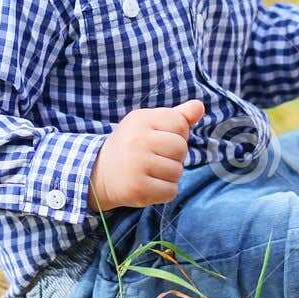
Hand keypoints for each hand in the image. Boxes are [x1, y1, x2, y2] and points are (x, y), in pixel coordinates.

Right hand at [87, 99, 204, 210]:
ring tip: (150, 172)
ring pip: (177, 171)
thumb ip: (177, 116)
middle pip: (181, 148)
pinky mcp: (137, 188)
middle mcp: (137, 140)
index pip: (180, 124)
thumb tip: (200, 106)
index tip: (160, 140)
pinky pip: (170, 191)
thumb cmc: (131, 146)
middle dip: (174, 157)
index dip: (177, 135)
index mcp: (140, 119)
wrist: (98, 173)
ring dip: (169, 176)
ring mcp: (136, 165)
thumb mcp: (149, 124)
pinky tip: (149, 185)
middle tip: (154, 159)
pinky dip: (164, 191)